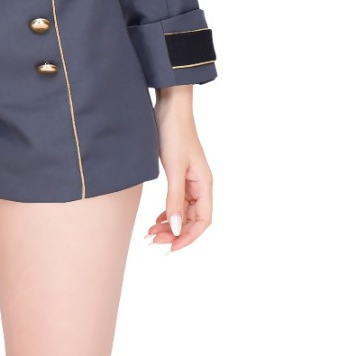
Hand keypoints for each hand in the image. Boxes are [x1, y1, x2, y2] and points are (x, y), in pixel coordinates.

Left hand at [144, 90, 212, 250]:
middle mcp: (200, 185)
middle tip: (152, 240)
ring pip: (182, 211)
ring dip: (168, 224)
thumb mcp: (173, 169)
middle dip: (174, 233)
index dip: (188, 237)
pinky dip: (166, 212)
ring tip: (150, 233)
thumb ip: (174, 199)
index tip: (170, 248)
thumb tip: (175, 228)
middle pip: (191, 219)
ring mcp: (190, 180)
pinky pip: (176, 201)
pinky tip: (155, 219)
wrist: (169, 107)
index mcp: (204, 184)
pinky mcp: (179, 174)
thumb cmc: (174, 134)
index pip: (203, 221)